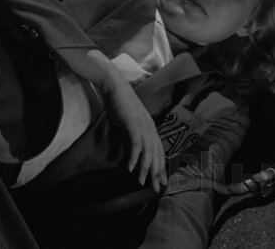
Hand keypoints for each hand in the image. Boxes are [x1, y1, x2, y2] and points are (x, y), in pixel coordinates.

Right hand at [54, 47, 166, 191]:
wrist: (115, 86)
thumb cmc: (120, 104)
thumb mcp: (128, 123)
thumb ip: (131, 137)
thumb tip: (131, 152)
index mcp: (151, 128)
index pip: (159, 151)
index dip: (160, 167)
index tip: (160, 181)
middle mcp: (150, 128)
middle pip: (157, 155)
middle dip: (156, 173)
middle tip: (155, 188)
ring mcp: (143, 126)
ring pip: (148, 152)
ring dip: (145, 169)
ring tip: (141, 182)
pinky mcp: (134, 124)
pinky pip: (136, 144)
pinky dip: (133, 157)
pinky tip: (130, 168)